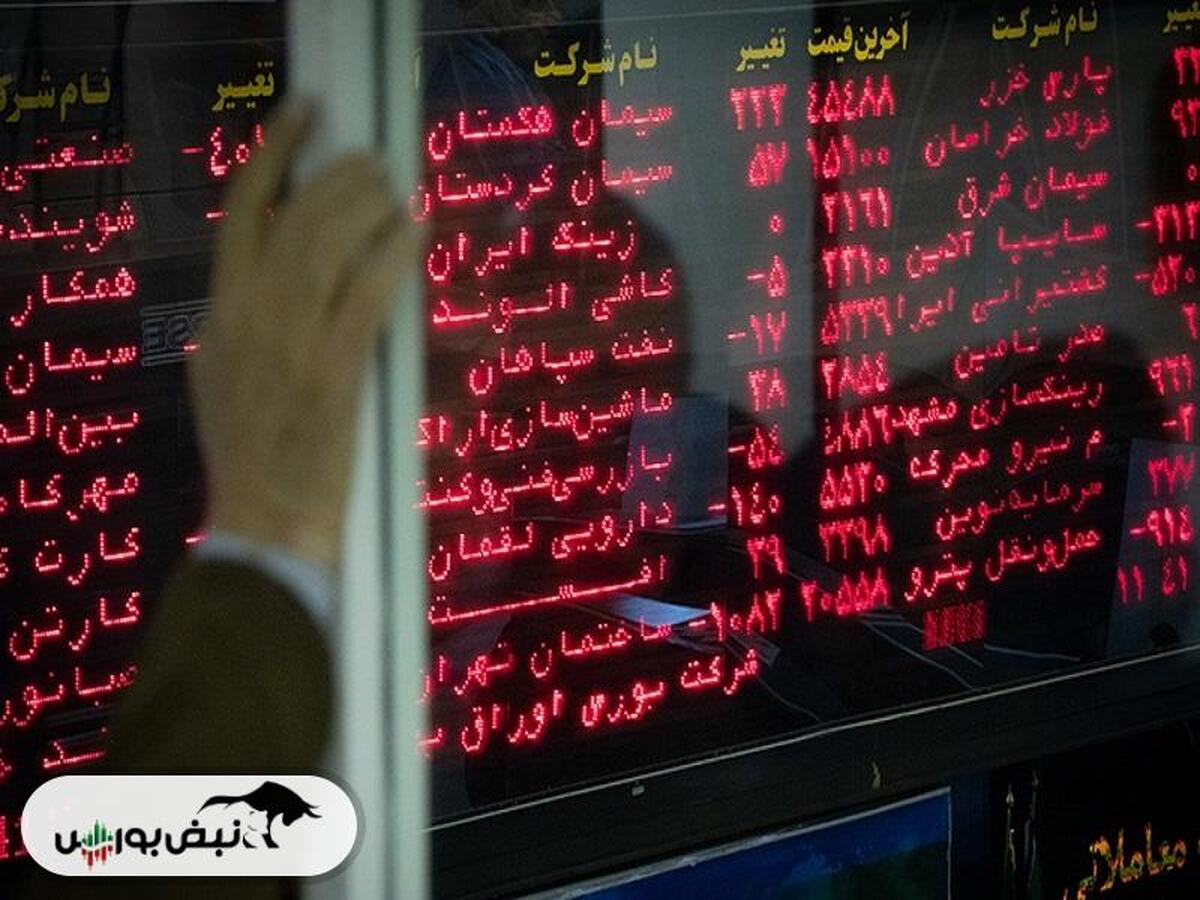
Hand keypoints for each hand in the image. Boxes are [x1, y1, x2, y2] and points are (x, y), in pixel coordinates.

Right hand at [191, 101, 410, 568]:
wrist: (266, 519)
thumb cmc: (249, 453)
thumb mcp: (218, 375)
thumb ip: (238, 320)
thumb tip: (274, 274)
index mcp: (219, 310)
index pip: (242, 208)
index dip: (275, 149)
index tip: (308, 111)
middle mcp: (249, 314)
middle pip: (298, 216)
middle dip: (342, 178)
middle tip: (377, 165)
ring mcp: (291, 342)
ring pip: (331, 246)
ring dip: (371, 208)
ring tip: (398, 193)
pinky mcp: (335, 372)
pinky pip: (367, 294)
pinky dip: (393, 257)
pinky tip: (414, 235)